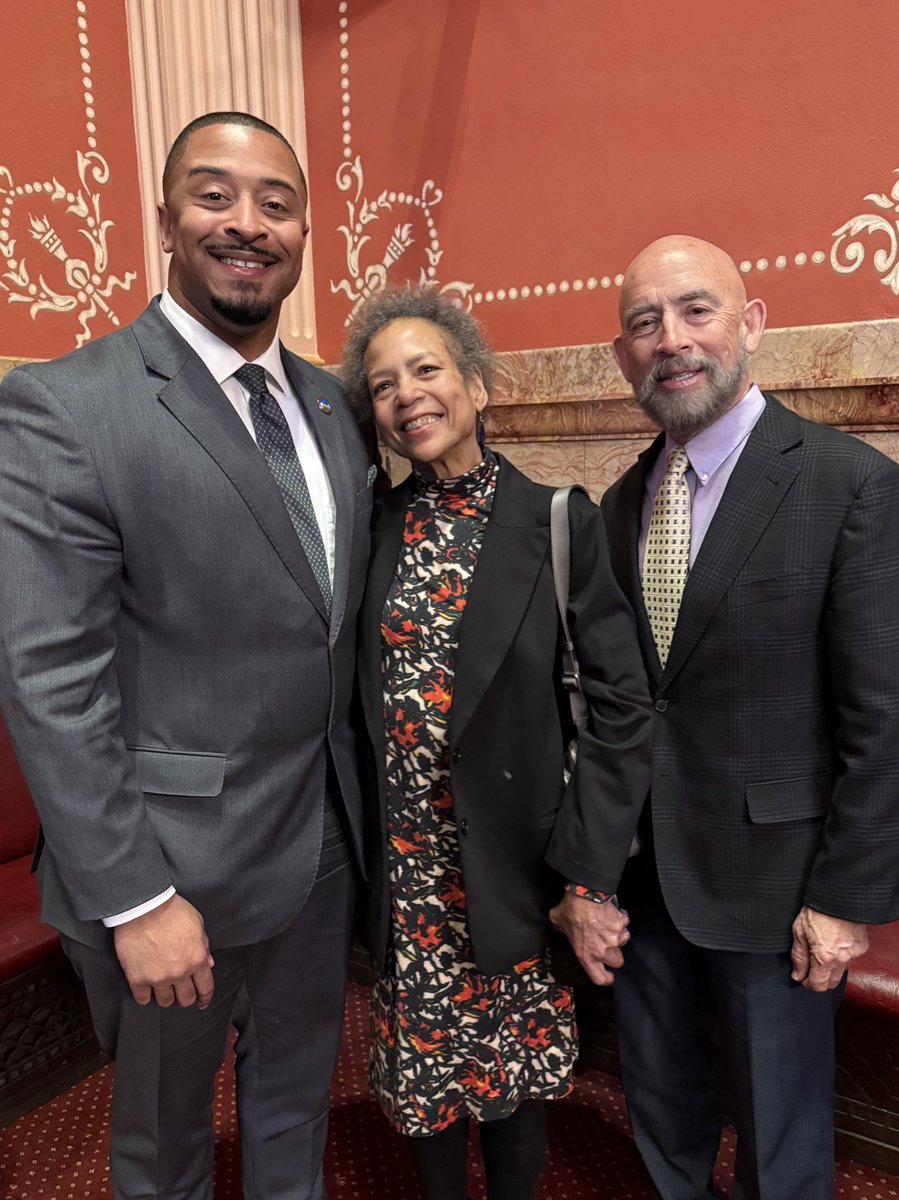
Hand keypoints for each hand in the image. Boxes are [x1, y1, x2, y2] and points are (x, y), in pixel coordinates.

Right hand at [113, 894, 214, 1008]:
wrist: (144, 906)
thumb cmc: (171, 910)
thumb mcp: (197, 924)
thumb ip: (204, 946)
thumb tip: (208, 963)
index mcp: (196, 959)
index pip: (205, 986)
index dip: (205, 997)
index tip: (202, 1001)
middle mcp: (179, 972)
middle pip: (185, 998)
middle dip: (186, 998)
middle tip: (181, 994)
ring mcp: (158, 977)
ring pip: (165, 1002)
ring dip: (166, 998)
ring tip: (163, 991)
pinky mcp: (137, 978)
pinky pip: (142, 998)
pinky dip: (145, 997)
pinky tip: (146, 992)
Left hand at [549, 892, 629, 985]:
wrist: (585, 893)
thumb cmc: (571, 908)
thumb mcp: (558, 922)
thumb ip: (562, 930)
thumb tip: (563, 928)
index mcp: (586, 955)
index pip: (600, 978)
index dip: (606, 979)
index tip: (609, 975)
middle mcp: (603, 950)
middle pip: (618, 962)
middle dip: (615, 955)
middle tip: (609, 946)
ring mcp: (615, 938)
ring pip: (623, 941)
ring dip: (618, 935)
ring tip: (609, 926)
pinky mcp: (622, 924)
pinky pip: (624, 924)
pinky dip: (621, 919)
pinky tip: (613, 913)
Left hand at [790, 905, 867, 991]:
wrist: (837, 896)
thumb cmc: (816, 911)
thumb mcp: (799, 932)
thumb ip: (798, 957)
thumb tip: (797, 975)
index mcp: (825, 957)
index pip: (818, 985)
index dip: (807, 984)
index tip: (802, 977)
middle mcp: (842, 959)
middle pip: (831, 983)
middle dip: (819, 980)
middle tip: (810, 968)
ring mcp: (854, 954)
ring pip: (841, 972)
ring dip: (830, 969)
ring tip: (821, 952)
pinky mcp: (862, 947)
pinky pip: (850, 960)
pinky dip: (841, 958)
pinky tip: (834, 945)